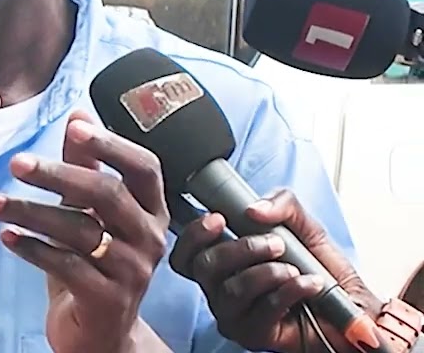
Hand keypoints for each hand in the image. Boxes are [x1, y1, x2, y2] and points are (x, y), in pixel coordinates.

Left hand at [0, 110, 170, 352]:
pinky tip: (6, 236)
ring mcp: (132, 271)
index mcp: (150, 210)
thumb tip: (79, 114)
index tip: (74, 126)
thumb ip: (86, 164)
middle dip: (58, 174)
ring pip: (80, 230)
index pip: (144, 166)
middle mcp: (149, 238)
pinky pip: (66, 266)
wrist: (99, 333)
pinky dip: (32, 248)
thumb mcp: (91, 212)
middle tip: (16, 163)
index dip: (111, 143)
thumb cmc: (94, 263)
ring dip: (30, 211)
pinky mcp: (108, 299)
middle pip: (108, 194)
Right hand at [170, 189, 381, 352]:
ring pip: (230, 290)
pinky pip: (263, 310)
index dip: (194, 235)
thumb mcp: (306, 226)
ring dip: (267, 273)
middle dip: (240, 249)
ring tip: (295, 269)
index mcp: (224, 262)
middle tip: (275, 243)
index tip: (219, 219)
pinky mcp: (254, 335)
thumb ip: (283, 204)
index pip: (187, 253)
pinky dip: (289, 292)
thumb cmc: (323, 271)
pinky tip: (309, 284)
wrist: (353, 309)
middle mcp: (221, 289)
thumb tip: (254, 209)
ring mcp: (234, 314)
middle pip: (203, 267)